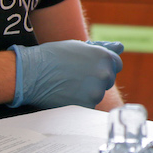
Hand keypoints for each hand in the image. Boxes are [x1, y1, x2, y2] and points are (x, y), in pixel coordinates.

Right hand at [9, 40, 123, 108]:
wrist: (32, 72)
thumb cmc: (53, 56)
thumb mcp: (79, 47)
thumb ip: (102, 48)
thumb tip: (120, 47)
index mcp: (104, 56)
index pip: (116, 65)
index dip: (102, 66)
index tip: (89, 68)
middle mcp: (104, 73)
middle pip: (108, 80)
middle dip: (96, 79)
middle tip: (75, 76)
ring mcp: (96, 90)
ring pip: (98, 93)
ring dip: (88, 91)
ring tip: (69, 84)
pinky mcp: (87, 105)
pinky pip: (89, 105)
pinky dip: (79, 102)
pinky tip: (66, 94)